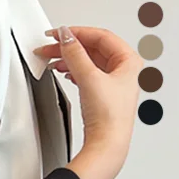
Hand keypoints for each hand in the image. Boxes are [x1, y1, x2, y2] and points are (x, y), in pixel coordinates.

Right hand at [33, 26, 142, 178]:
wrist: (106, 145)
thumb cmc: (109, 118)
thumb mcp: (90, 78)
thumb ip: (76, 54)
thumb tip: (67, 36)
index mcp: (129, 61)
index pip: (101, 37)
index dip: (77, 33)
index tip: (58, 33)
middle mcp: (124, 71)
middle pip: (93, 49)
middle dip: (70, 46)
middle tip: (49, 46)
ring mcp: (113, 84)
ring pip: (89, 62)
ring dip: (70, 58)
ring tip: (52, 58)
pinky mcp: (102, 97)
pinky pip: (87, 75)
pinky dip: (74, 70)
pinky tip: (65, 71)